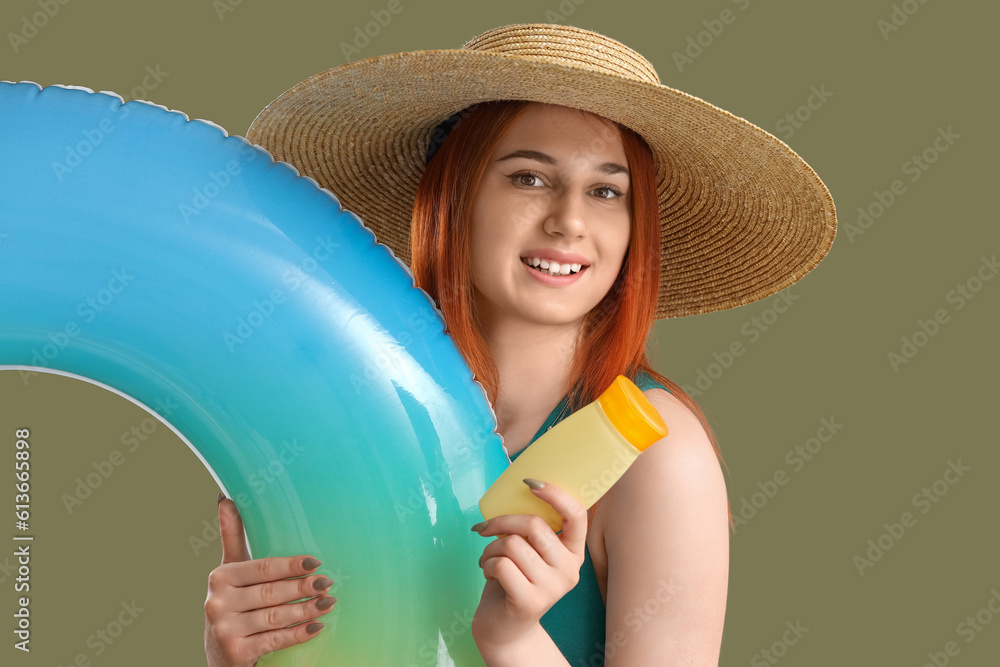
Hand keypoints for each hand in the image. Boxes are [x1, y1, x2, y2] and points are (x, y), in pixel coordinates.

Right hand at [204, 495, 336, 666]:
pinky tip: (317, 627)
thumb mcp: (231, 571)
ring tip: (329, 602)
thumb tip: (226, 498)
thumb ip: (232, 537)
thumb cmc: (233, 603)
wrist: (221, 654)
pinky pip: (275, 640)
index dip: (291, 565)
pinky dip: (298, 633)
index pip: (263, 568)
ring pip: (275, 616)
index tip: (316, 561)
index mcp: (220, 577)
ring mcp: (226, 630)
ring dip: (307, 609)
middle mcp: (218, 603)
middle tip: (328, 582)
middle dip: (303, 587)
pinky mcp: (237, 652)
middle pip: (271, 592)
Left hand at [470, 479, 587, 647]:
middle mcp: (569, 570)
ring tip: (489, 559)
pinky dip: (487, 564)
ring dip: (490, 548)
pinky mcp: (530, 602)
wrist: (505, 628)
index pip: (577, 515)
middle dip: (501, 522)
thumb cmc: (515, 580)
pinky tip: (490, 574)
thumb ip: (531, 527)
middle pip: (534, 525)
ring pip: (512, 544)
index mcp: (573, 552)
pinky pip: (501, 564)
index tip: (530, 483)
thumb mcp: (529, 551)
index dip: (555, 494)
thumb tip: (516, 484)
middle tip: (486, 529)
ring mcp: (552, 588)